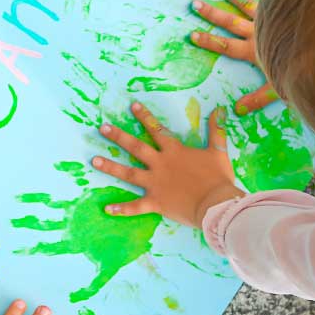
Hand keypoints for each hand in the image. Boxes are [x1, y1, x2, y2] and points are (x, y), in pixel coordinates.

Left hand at [92, 102, 242, 227]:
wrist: (216, 204)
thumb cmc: (217, 178)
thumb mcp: (218, 151)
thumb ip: (216, 130)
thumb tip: (221, 109)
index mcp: (174, 151)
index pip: (156, 130)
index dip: (145, 117)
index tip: (132, 106)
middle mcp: (160, 164)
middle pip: (136, 147)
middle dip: (118, 137)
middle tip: (102, 128)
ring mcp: (155, 184)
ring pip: (128, 174)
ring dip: (111, 167)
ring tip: (94, 160)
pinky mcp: (155, 202)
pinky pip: (135, 207)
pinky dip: (121, 209)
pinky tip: (107, 209)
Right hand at [189, 0, 278, 114]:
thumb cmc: (304, 70)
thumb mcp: (279, 90)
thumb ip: (258, 99)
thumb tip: (237, 110)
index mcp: (255, 50)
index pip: (227, 46)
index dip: (209, 42)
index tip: (191, 35)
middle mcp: (260, 30)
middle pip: (231, 21)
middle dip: (212, 14)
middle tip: (195, 4)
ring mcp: (272, 16)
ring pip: (248, 3)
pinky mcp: (287, 6)